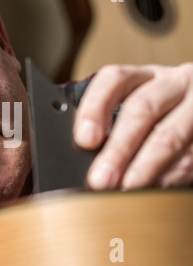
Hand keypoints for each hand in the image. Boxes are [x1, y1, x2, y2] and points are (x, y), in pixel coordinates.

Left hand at [74, 63, 192, 189]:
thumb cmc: (162, 119)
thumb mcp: (138, 111)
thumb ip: (111, 127)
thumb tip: (85, 160)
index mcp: (145, 76)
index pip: (114, 79)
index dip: (95, 108)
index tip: (84, 140)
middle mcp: (175, 83)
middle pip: (142, 108)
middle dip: (118, 148)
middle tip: (100, 179)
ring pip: (170, 135)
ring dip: (145, 167)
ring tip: (126, 189)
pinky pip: (192, 156)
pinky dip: (171, 176)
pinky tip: (155, 188)